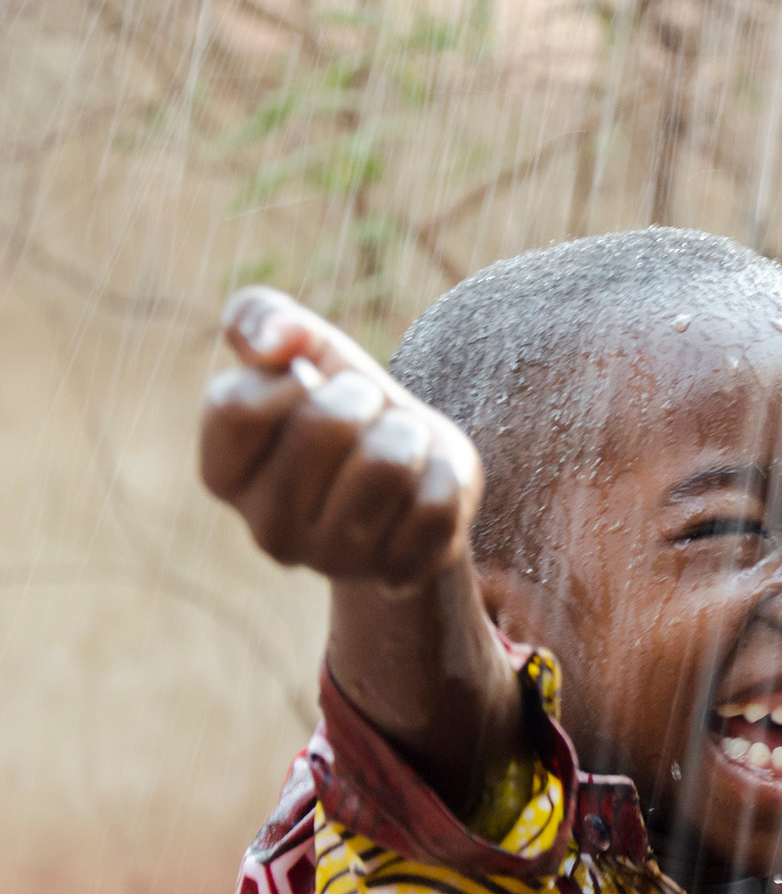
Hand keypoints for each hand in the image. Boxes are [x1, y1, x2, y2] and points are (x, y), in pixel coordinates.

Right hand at [199, 287, 481, 587]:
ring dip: (409, 432)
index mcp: (223, 474)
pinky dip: (445, 475)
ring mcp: (332, 561)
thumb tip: (270, 340)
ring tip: (399, 445)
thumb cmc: (348, 408)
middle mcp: (267, 529)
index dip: (289, 376)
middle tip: (368, 413)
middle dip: (364, 397)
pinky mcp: (397, 574)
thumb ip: (264, 319)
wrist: (415, 474)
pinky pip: (437, 503)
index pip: (236, 407)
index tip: (310, 380)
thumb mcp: (306, 350)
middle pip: (325, 425)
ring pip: (389, 463)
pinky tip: (424, 487)